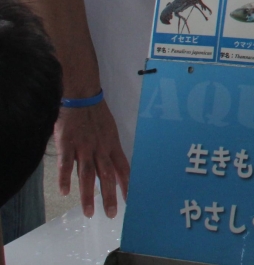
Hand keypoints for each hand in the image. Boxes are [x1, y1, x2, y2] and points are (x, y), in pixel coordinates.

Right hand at [56, 100, 129, 217]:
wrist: (82, 97)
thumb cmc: (96, 115)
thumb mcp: (110, 132)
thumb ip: (110, 150)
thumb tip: (116, 167)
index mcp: (112, 146)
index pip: (123, 169)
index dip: (127, 185)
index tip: (130, 201)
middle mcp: (100, 149)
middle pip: (107, 176)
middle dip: (110, 196)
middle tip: (112, 214)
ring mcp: (84, 148)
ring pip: (87, 174)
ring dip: (88, 194)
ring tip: (89, 212)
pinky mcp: (67, 144)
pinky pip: (66, 164)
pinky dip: (65, 178)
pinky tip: (65, 192)